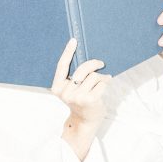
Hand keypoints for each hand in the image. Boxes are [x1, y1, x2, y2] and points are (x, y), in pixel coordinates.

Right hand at [51, 38, 111, 159]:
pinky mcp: (89, 100)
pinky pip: (101, 83)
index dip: (68, 52)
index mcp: (57, 88)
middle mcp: (65, 92)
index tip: (74, 40)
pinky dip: (105, 82)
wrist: (85, 121)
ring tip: (103, 81)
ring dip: (101, 76)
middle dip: (94, 64)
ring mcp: (77, 97)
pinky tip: (105, 85)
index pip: (62, 66)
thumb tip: (87, 58)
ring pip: (94, 75)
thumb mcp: (71, 90)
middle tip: (101, 63)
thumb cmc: (80, 101)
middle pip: (83, 68)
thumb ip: (73, 77)